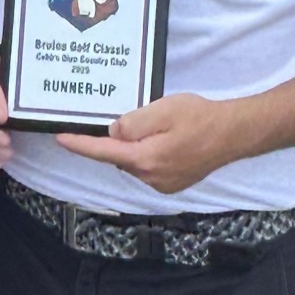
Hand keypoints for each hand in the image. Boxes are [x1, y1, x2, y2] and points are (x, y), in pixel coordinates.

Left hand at [55, 93, 245, 194]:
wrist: (235, 134)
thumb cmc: (201, 118)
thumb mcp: (163, 110)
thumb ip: (133, 122)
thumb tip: (113, 132)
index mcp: (146, 159)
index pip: (103, 152)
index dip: (80, 144)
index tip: (60, 138)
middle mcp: (152, 177)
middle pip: (119, 157)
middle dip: (114, 141)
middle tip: (127, 119)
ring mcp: (163, 184)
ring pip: (134, 162)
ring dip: (134, 148)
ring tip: (155, 127)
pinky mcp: (173, 183)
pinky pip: (148, 168)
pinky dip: (146, 155)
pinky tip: (161, 140)